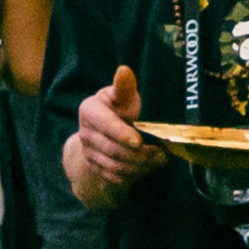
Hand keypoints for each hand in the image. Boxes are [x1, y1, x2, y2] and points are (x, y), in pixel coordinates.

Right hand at [65, 82, 153, 201]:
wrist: (104, 131)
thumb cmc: (119, 107)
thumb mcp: (121, 95)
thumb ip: (124, 87)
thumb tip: (124, 70)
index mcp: (89, 110)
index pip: (104, 124)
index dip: (121, 134)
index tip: (139, 142)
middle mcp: (85, 134)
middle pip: (113, 150)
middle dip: (141, 154)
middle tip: (163, 152)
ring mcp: (89, 154)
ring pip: (117, 167)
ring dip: (142, 166)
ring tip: (160, 159)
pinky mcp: (96, 170)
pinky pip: (116, 178)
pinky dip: (135, 175)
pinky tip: (149, 167)